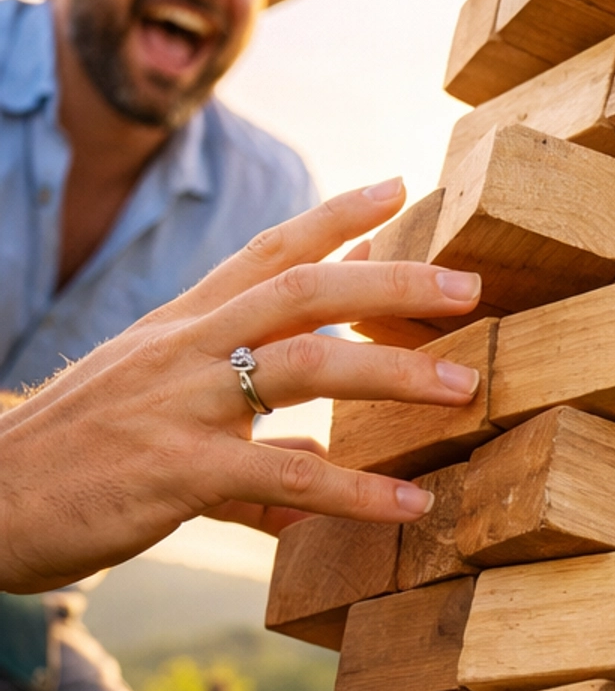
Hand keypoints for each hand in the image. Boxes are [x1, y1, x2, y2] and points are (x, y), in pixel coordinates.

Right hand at [0, 181, 486, 591]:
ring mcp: (180, 407)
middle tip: (469, 284)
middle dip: (392, 281)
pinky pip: (284, 477)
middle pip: (304, 292)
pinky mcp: (176, 474)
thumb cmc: (69, 465)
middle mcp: (183, 351)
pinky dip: (355, 491)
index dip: (332, 217)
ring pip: (305, 368)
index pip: (264, 252)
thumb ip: (243, 441)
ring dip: (394, 373)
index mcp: (177, 328)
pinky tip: (409, 504)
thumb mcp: (150, 421)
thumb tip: (316, 469)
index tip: (397, 187)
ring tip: (464, 388)